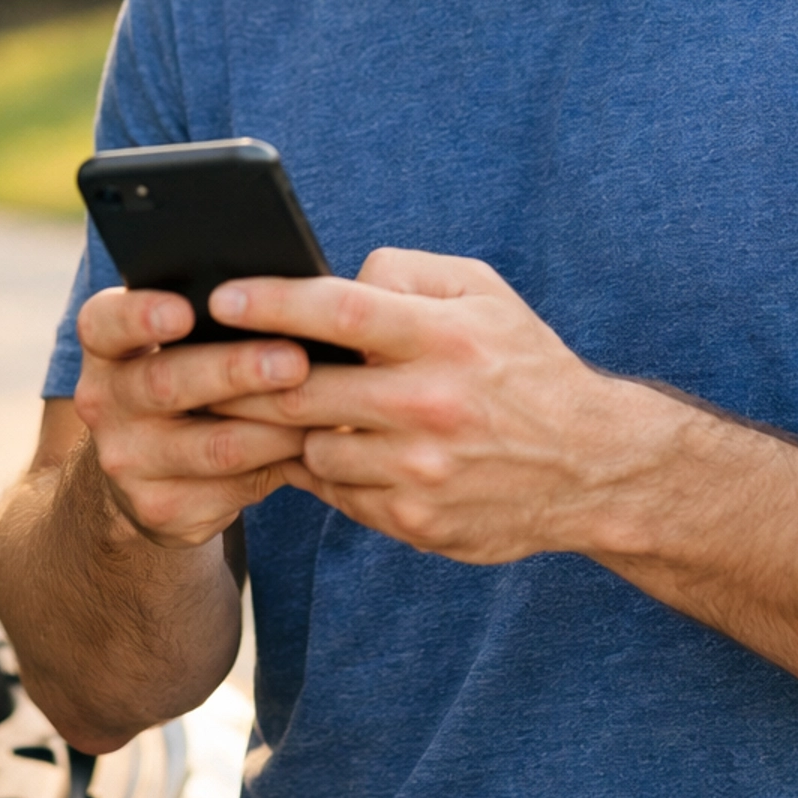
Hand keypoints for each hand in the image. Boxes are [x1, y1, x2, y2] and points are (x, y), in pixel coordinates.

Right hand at [73, 286, 311, 546]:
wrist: (146, 469)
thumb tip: (296, 294)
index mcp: (107, 345)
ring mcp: (127, 462)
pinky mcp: (162, 508)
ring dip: (276, 427)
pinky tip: (315, 448)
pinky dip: (281, 465)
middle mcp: (104, 402)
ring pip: (214, 446)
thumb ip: (216, 317)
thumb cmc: (186, 376)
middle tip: (294, 361)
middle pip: (168, 382)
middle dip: (236, 370)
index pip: (107, 323)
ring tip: (327, 408)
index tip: (186, 310)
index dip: (142, 315)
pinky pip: (235, 488)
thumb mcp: (177, 342)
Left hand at [211, 249, 654, 563]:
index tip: (221, 299)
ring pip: (310, 446)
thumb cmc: (522, 365)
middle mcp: (429, 405)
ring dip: (291, 428)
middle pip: (300, 389)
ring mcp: (419, 472)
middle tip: (206, 364)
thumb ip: (405, 274)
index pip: (338, 311)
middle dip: (242, 377)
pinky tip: (338, 449)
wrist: (590, 466)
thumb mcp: (484, 293)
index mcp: (444, 337)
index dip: (270, 302)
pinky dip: (326, 469)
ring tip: (288, 409)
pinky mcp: (413, 522)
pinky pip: (335, 492)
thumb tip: (330, 282)